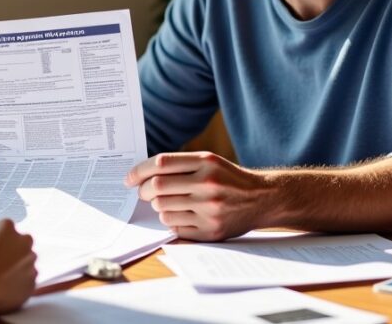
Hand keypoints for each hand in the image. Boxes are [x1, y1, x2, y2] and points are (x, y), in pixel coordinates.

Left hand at [124, 151, 271, 240]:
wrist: (262, 198)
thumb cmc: (229, 178)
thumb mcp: (209, 161)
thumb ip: (179, 165)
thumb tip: (142, 175)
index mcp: (206, 162)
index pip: (161, 164)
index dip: (139, 171)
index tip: (129, 178)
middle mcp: (208, 184)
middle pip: (157, 187)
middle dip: (143, 191)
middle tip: (143, 192)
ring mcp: (209, 209)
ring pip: (163, 209)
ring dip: (158, 206)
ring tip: (167, 202)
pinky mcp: (211, 230)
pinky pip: (175, 226)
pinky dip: (171, 220)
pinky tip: (180, 214)